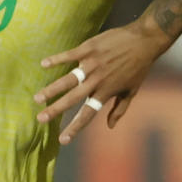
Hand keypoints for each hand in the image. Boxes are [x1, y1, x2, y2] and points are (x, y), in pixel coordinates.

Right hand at [34, 21, 169, 145]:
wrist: (145, 41)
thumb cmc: (139, 67)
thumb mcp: (131, 91)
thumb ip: (119, 109)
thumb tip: (110, 126)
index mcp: (106, 92)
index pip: (87, 114)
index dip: (74, 127)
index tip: (62, 140)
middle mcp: (97, 80)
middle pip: (72, 99)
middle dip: (55, 110)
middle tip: (40, 119)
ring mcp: (92, 64)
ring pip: (67, 79)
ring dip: (51, 89)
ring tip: (37, 98)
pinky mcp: (89, 49)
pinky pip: (69, 55)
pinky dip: (57, 59)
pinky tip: (43, 64)